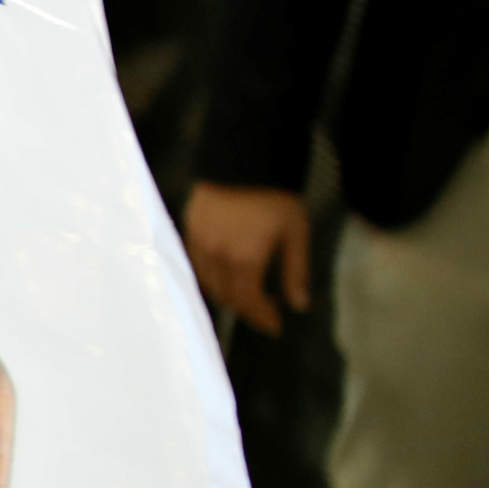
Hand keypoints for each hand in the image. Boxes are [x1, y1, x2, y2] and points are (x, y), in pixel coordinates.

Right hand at [182, 181, 312, 337]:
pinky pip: (196, 265)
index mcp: (246, 259)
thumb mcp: (296, 233)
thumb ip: (296, 272)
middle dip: (247, 309)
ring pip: (208, 284)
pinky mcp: (189, 231)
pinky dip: (211, 277)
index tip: (276, 326)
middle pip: (227, 297)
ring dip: (227, 294)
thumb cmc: (274, 197)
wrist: (241, 161)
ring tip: (246, 291)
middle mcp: (218, 257)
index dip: (263, 318)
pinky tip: (226, 272)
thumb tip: (299, 306)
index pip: (250, 302)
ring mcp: (200, 244)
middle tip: (265, 309)